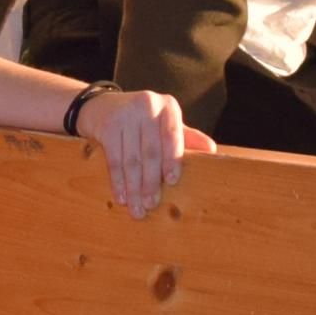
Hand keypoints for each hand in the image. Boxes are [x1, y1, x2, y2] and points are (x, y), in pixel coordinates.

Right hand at [75, 85, 210, 215]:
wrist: (103, 106)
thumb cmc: (142, 121)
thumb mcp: (165, 124)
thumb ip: (186, 137)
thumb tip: (212, 150)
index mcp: (168, 107)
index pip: (172, 135)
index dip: (172, 159)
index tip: (172, 181)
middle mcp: (147, 106)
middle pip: (151, 152)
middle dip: (150, 181)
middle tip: (151, 205)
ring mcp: (125, 115)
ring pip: (131, 159)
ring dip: (134, 188)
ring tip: (137, 208)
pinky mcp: (108, 125)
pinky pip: (114, 160)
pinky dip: (118, 182)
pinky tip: (122, 197)